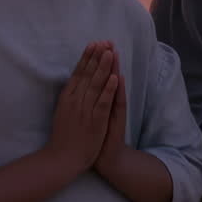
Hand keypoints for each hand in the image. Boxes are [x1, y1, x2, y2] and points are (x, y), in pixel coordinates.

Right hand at [46, 41, 116, 173]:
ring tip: (110, 52)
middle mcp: (75, 100)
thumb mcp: (61, 111)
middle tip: (104, 41)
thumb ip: (68, 97)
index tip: (94, 44)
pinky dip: (109, 89)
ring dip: (104, 67)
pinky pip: (103, 102)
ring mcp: (85, 110)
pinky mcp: (95, 121)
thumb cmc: (63, 136)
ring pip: (96, 84)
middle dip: (97, 57)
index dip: (87, 58)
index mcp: (67, 97)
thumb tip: (73, 82)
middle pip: (88, 74)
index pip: (78, 73)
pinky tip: (115, 78)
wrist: (62, 158)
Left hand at [94, 47, 127, 175]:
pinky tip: (118, 79)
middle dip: (107, 59)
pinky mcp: (116, 122)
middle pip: (108, 77)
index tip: (97, 43)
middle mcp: (109, 102)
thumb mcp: (90, 115)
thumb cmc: (95, 137)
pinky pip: (117, 104)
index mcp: (100, 100)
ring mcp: (114, 111)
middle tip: (108, 42)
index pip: (100, 75)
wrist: (107, 159)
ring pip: (113, 87)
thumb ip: (89, 97)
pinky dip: (116, 91)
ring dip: (113, 69)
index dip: (98, 59)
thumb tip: (83, 81)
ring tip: (113, 53)